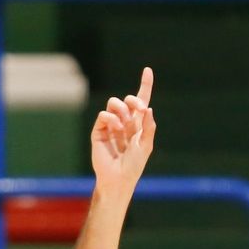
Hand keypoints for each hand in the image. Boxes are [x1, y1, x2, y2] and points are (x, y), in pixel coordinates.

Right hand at [89, 67, 155, 193]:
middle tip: (139, 109)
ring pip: (114, 103)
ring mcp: (111, 125)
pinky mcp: (99, 130)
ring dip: (122, 109)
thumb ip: (148, 127)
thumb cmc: (134, 165)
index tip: (148, 70)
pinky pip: (104, 115)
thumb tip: (148, 108)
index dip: (145, 85)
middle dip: (134, 100)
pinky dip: (111, 118)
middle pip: (127, 100)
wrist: (118, 178)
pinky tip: (116, 128)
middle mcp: (124, 122)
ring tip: (125, 124)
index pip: (142, 101)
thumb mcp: (146, 146)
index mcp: (138, 125)